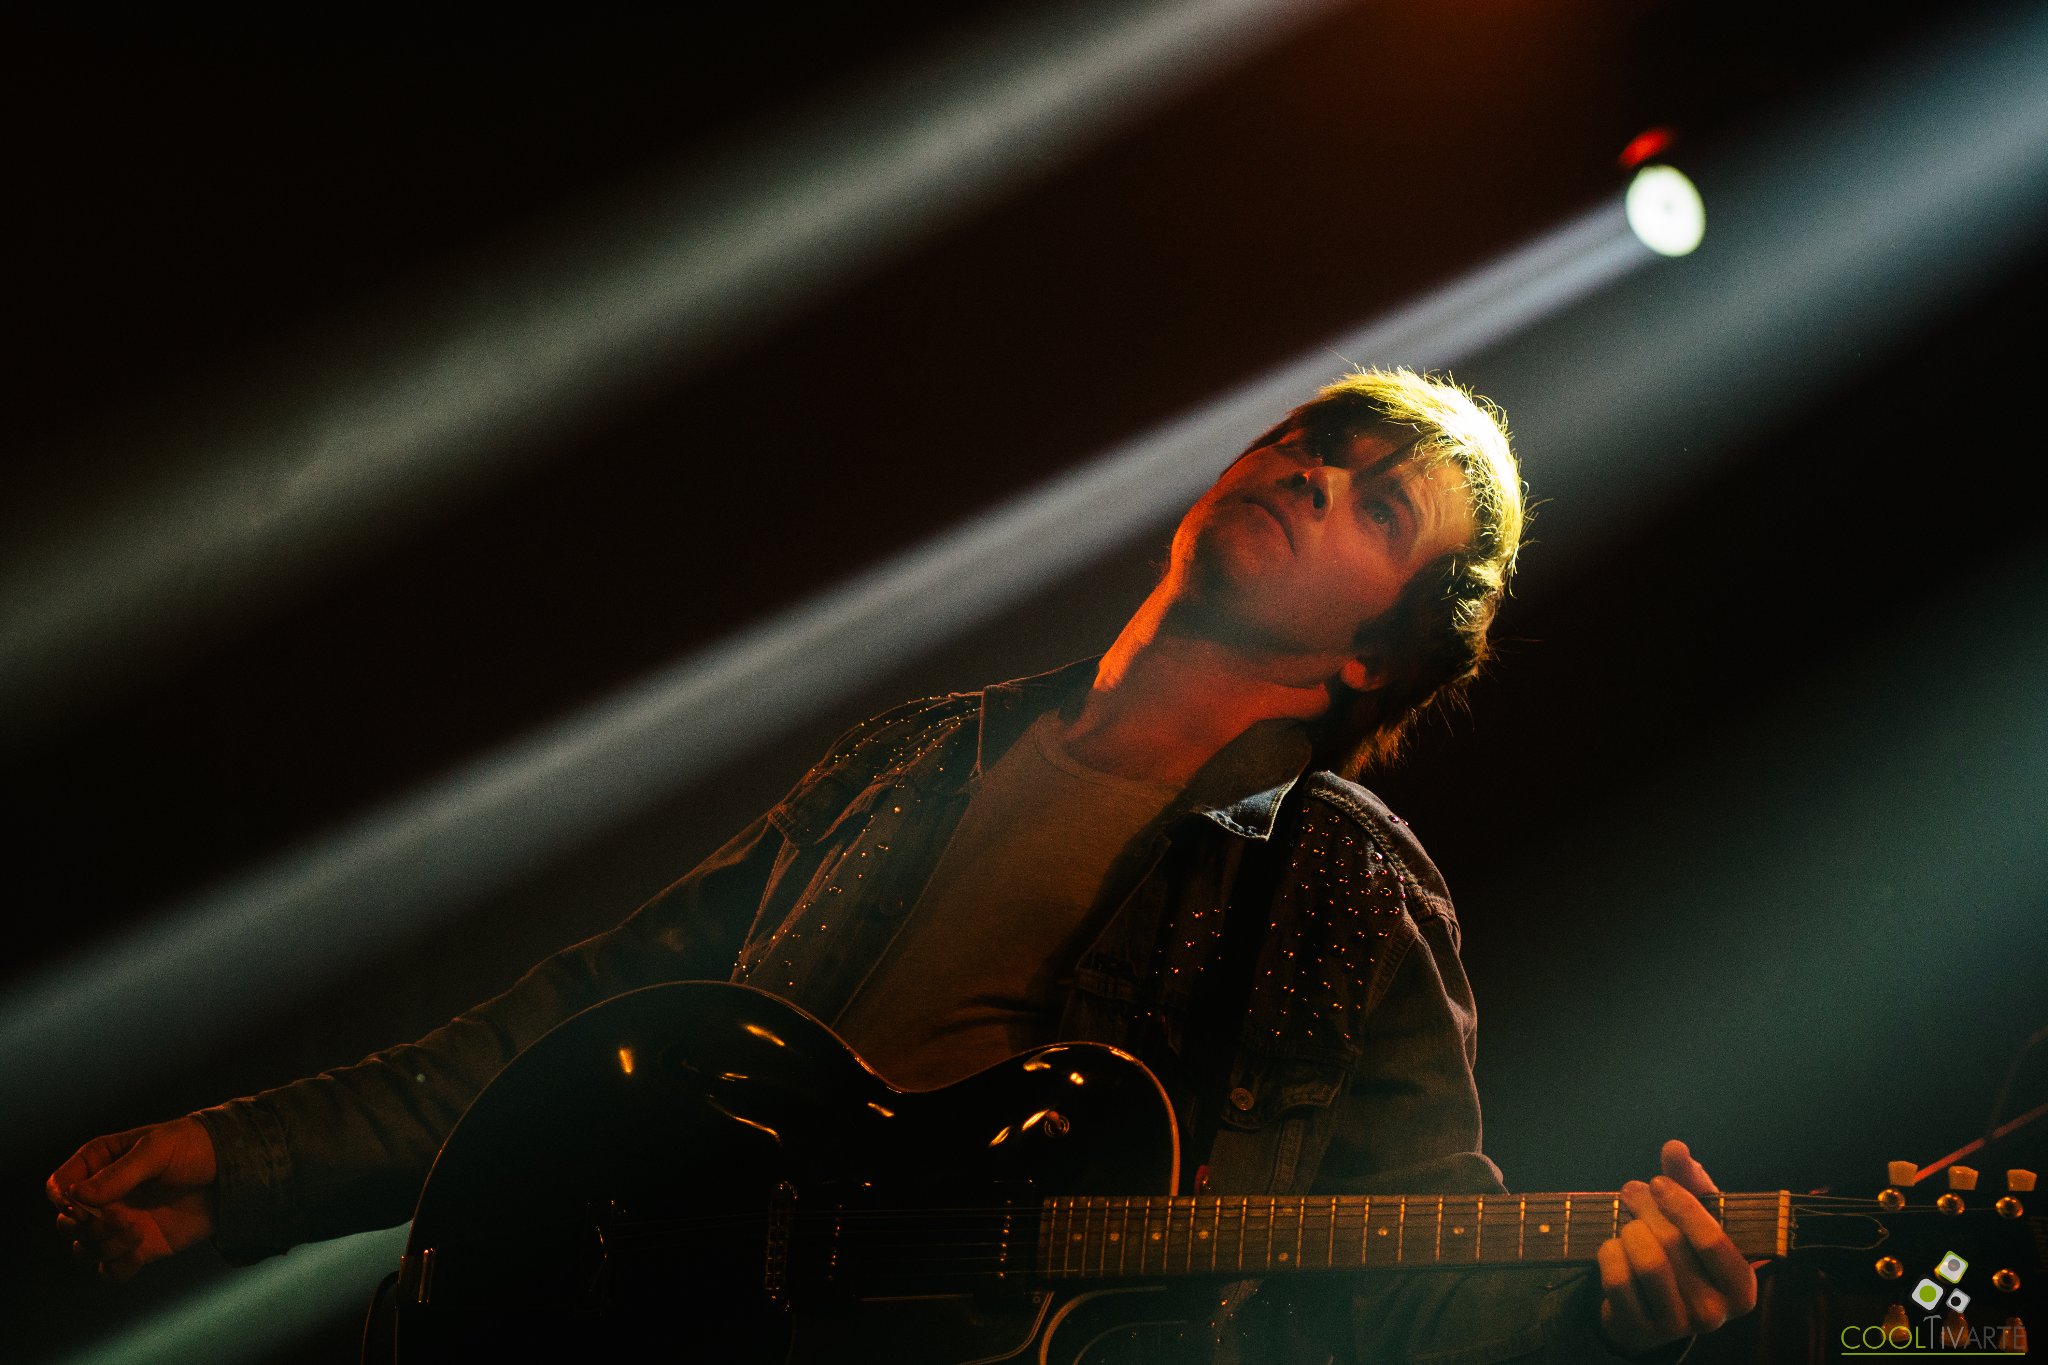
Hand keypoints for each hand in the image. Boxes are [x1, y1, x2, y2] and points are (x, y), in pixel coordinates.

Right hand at [47, 1117, 219, 1279]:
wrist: (234, 1173)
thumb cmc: (196, 1148)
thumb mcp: (159, 1149)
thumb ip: (120, 1173)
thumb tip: (77, 1195)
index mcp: (102, 1162)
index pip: (59, 1185)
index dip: (61, 1198)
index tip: (79, 1204)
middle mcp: (104, 1196)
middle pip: (66, 1222)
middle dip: (85, 1226)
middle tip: (118, 1217)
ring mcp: (120, 1223)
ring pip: (85, 1249)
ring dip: (104, 1246)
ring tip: (138, 1230)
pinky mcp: (139, 1246)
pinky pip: (111, 1271)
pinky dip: (118, 1267)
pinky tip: (141, 1251)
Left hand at [1595, 1139, 1757, 1356]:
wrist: (1652, 1304)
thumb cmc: (1684, 1251)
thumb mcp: (1697, 1216)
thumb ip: (1690, 1180)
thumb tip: (1675, 1147)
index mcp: (1741, 1286)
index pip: (1713, 1240)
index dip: (1682, 1204)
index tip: (1659, 1182)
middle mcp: (1715, 1313)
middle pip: (1672, 1243)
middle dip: (1646, 1206)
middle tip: (1633, 1191)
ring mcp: (1676, 1325)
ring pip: (1645, 1260)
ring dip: (1629, 1228)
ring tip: (1628, 1220)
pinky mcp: (1640, 1328)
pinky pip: (1617, 1278)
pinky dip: (1609, 1252)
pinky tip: (1615, 1246)